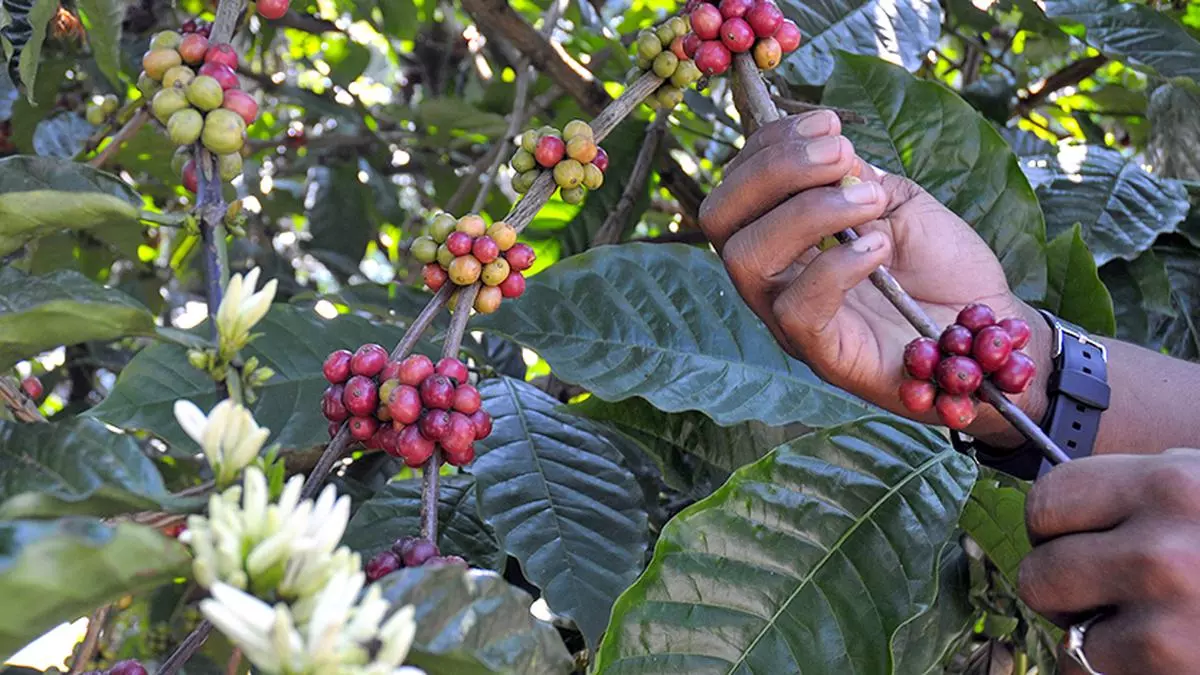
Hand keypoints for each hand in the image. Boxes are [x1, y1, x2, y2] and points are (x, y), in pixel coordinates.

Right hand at [698, 110, 1048, 443]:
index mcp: (783, 233)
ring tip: (869, 199)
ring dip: (805, 212)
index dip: (772, 143)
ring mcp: (789, 316)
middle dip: (773, 169)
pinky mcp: (822, 352)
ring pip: (746, 258)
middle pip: (720, 217)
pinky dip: (835, 268)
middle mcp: (773, 273)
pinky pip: (796, 310)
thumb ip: (856, 179)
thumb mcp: (898, 202)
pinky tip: (879, 248)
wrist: (989, 331)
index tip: (829, 123)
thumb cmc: (941, 267)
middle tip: (841, 154)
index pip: (739, 183)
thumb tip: (829, 158)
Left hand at [1020, 450, 1199, 673]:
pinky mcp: (1169, 661)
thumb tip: (1052, 512)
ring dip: (1087, 633)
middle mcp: (1162, 547)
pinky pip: (1089, 669)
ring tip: (1138, 624)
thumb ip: (1135, 494)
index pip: (1046, 500)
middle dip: (1064, 588)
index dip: (1052, 528)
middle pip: (1039, 570)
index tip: (1076, 541)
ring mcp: (1167, 610)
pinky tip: (1156, 654)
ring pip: (1061, 627)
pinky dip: (1112, 669)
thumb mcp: (1199, 491)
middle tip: (1108, 593)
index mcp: (1169, 485)